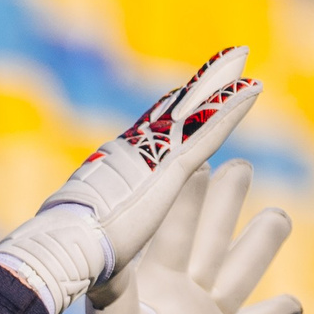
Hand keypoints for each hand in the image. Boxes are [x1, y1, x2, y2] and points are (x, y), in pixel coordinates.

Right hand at [0, 47, 263, 313]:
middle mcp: (131, 153)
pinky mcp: (171, 169)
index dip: (163, 115)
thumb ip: (91, 237)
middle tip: (217, 67)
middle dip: (193, 91)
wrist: (61, 248)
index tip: (176, 97)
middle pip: (170, 115)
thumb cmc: (63, 253)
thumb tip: (78, 249)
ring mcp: (152, 157)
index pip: (144, 138)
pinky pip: (208, 133)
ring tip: (239, 59)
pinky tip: (253, 90)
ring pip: (192, 114)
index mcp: (111, 170)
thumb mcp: (83, 241)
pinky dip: (231, 110)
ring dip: (217, 87)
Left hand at [65, 160, 299, 313]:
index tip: (199, 160)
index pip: (175, 227)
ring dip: (258, 246)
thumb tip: (110, 245)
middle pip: (211, 239)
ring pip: (238, 274)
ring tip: (279, 215)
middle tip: (241, 167)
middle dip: (225, 204)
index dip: (187, 196)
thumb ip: (116, 280)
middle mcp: (181, 294)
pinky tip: (298, 306)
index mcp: (153, 278)